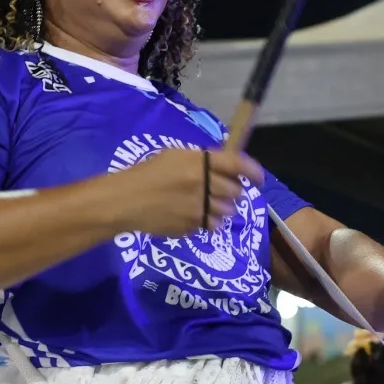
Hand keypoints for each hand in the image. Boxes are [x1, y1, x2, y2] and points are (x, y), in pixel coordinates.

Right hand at [114, 147, 264, 237]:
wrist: (124, 201)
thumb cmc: (147, 174)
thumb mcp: (174, 156)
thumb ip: (200, 161)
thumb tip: (225, 167)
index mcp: (198, 163)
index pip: (237, 164)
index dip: (253, 171)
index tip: (259, 178)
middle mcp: (203, 185)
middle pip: (236, 191)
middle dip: (234, 191)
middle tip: (224, 191)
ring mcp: (199, 208)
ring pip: (227, 211)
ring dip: (223, 208)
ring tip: (208, 204)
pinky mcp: (192, 227)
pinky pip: (212, 226)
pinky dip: (209, 222)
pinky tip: (197, 216)